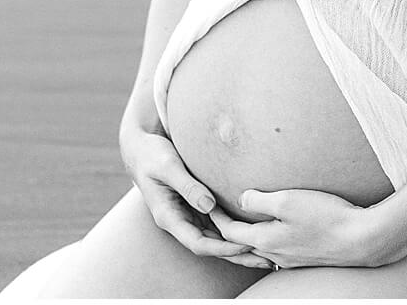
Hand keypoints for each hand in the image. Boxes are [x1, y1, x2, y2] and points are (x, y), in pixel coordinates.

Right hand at [119, 124, 269, 269]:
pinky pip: (216, 222)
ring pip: (216, 238)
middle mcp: (179, 222)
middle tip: (267, 258)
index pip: (199, 243)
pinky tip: (252, 229)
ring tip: (267, 250)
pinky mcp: (195, 206)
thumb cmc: (152, 155)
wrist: (140, 148)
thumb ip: (187, 186)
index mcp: (169, 218)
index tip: (247, 244)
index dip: (223, 248)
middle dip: (238, 254)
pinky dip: (233, 228)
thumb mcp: (168, 166)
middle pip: (212, 247)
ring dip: (238, 245)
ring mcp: (187, 215)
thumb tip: (209, 205)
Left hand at [213, 188, 383, 270]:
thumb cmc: (325, 217)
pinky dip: (266, 238)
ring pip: (259, 247)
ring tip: (241, 219)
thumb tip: (241, 199)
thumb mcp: (288, 200)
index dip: (216, 218)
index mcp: (266, 240)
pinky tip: (273, 228)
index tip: (207, 203)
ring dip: (247, 235)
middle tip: (217, 212)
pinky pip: (276, 248)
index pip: (230, 233)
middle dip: (227, 230)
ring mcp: (290, 258)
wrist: (359, 239)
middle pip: (242, 244)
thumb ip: (260, 200)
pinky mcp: (304, 256)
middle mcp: (274, 253)